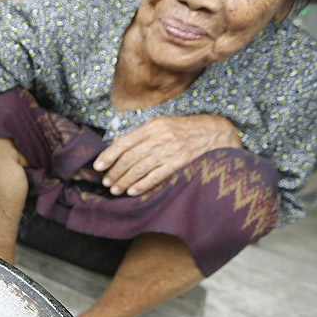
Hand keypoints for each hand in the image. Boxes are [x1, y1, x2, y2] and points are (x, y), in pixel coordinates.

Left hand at [93, 114, 242, 195]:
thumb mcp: (164, 125)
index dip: (108, 155)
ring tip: (115, 190)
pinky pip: (157, 176)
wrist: (219, 133)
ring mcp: (171, 150)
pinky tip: (132, 191)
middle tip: (106, 182)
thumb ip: (143, 135)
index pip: (124, 142)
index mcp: (154, 125)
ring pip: (140, 168)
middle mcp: (161, 136)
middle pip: (130, 157)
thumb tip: (118, 146)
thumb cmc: (187, 130)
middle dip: (115, 171)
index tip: (98, 166)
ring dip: (124, 180)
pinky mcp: (181, 163)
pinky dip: (142, 185)